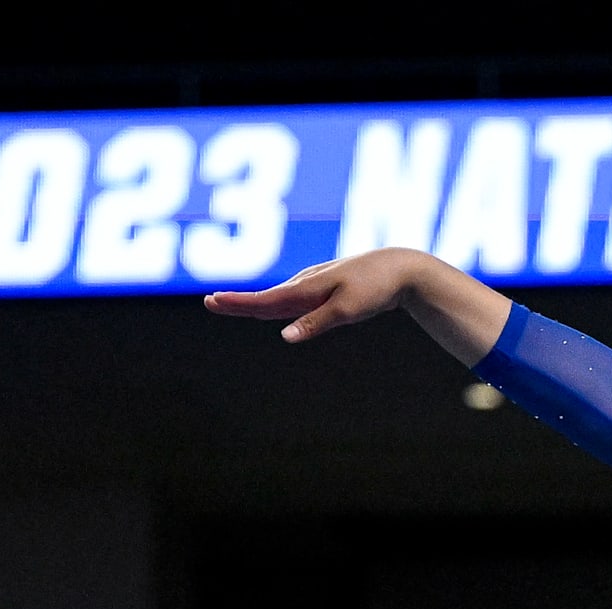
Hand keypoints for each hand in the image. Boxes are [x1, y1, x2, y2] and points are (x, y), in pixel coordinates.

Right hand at [203, 248, 433, 341]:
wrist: (401, 268)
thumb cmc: (376, 288)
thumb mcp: (347, 310)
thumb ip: (315, 323)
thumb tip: (285, 338)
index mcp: (307, 288)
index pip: (264, 301)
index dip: (237, 304)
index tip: (211, 301)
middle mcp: (305, 284)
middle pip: (266, 299)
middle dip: (238, 302)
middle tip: (210, 302)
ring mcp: (315, 285)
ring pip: (279, 298)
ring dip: (253, 302)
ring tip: (227, 304)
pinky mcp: (326, 288)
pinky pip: (294, 299)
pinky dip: (276, 303)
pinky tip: (272, 306)